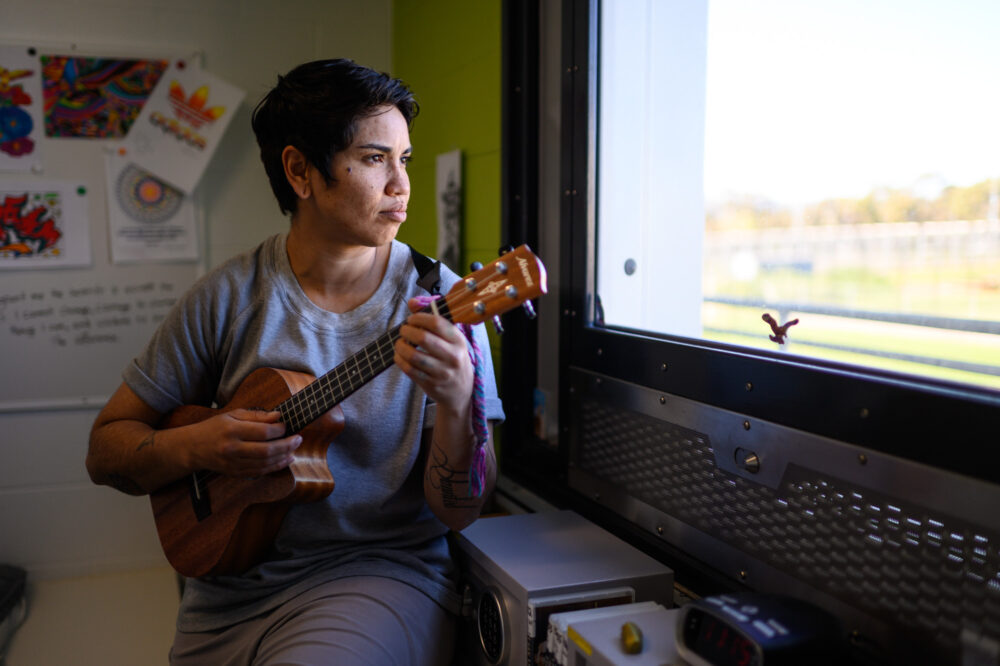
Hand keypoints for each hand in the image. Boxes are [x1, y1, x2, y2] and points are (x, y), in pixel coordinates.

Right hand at [184, 408, 301, 476]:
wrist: (193, 448)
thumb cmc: (214, 428)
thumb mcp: (233, 415)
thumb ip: (256, 416)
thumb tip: (278, 416)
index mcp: (232, 430)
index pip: (262, 432)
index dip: (279, 429)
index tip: (285, 426)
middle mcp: (233, 449)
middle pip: (266, 450)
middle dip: (287, 445)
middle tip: (298, 439)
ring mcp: (233, 464)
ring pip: (265, 463)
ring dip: (283, 457)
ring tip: (294, 449)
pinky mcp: (235, 473)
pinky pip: (260, 472)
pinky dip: (274, 467)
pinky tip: (284, 460)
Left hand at [394, 297, 473, 413]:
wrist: (461, 390)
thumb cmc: (452, 357)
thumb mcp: (450, 338)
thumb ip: (432, 317)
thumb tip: (412, 302)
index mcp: (458, 340)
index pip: (436, 323)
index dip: (419, 318)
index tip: (412, 319)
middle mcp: (452, 356)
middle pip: (423, 338)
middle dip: (407, 331)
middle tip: (403, 330)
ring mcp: (442, 372)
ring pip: (414, 356)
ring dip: (401, 346)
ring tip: (400, 343)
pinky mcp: (431, 384)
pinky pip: (410, 370)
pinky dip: (400, 360)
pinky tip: (399, 355)